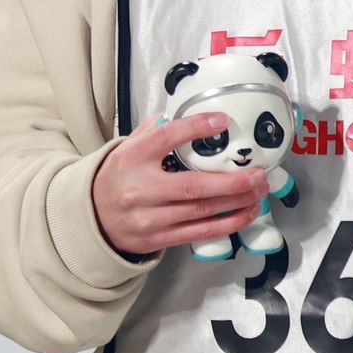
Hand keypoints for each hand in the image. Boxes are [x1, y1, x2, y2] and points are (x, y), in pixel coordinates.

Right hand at [90, 114, 270, 256]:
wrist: (92, 220)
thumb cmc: (116, 180)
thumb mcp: (125, 149)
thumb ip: (153, 131)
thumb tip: (186, 115)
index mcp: (131, 159)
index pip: (166, 138)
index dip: (196, 128)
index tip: (221, 120)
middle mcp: (141, 189)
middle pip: (194, 186)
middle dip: (233, 181)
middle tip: (258, 173)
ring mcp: (151, 217)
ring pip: (203, 211)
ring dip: (238, 201)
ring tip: (259, 191)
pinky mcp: (160, 238)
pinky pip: (200, 232)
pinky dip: (228, 223)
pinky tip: (246, 213)